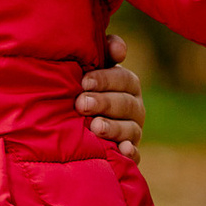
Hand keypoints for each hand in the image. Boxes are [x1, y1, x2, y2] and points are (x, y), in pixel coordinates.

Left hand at [79, 29, 144, 160]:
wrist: (71, 125)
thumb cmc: (80, 90)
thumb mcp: (88, 69)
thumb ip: (103, 52)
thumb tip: (120, 50)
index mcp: (127, 84)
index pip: (123, 79)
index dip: (105, 79)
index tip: (84, 82)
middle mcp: (134, 108)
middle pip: (126, 104)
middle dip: (104, 103)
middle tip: (81, 104)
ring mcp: (133, 132)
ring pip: (131, 129)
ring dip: (113, 128)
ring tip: (95, 127)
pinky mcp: (129, 154)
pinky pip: (135, 156)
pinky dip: (130, 154)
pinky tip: (122, 151)